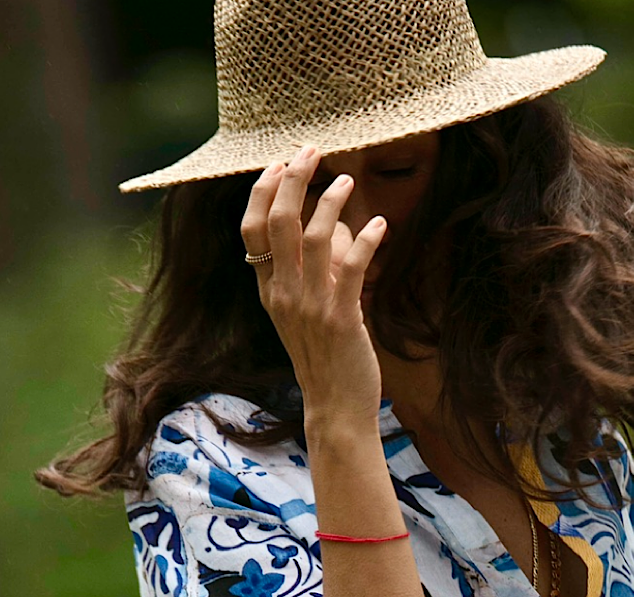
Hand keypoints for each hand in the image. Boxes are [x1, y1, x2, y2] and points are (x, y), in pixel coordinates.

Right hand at [240, 145, 387, 432]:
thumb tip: (336, 227)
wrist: (335, 408)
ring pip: (313, 237)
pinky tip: (382, 225)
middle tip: (311, 150)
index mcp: (270, 292)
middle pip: (278, 222)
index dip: (263, 191)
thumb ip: (316, 269)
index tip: (280, 162)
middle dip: (293, 179)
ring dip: (331, 201)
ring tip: (347, 180)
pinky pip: (352, 267)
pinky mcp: (341, 318)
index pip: (252, 230)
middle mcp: (284, 295)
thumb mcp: (309, 313)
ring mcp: (310, 307)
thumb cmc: (326, 359)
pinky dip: (367, 240)